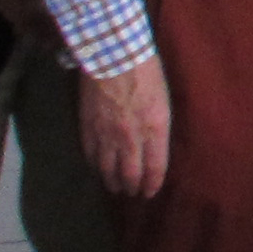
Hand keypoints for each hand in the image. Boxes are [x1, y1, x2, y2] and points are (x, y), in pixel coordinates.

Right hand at [80, 60, 171, 197]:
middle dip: (132, 186)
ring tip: (114, 187)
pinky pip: (90, 153)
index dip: (152, 184)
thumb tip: (154, 146)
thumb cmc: (147, 74)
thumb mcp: (164, 102)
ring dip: (111, 181)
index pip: (155, 168)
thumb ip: (159, 128)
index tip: (150, 192)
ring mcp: (107, 135)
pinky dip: (94, 164)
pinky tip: (96, 168)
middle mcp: (131, 138)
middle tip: (132, 194)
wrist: (114, 58)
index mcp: (155, 130)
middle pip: (130, 173)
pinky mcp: (88, 127)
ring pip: (108, 168)